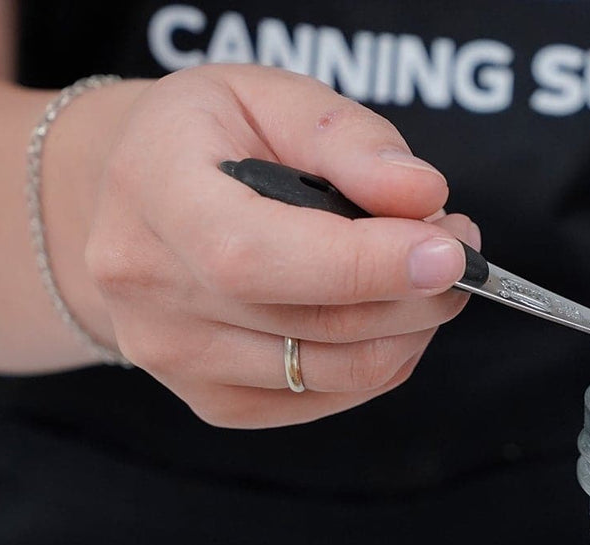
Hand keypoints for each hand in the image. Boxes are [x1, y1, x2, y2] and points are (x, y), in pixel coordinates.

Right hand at [75, 65, 476, 425]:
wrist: (129, 203)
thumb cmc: (207, 141)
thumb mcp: (268, 95)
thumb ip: (349, 140)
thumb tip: (423, 196)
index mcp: (153, 196)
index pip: (258, 258)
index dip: (365, 265)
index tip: (449, 252)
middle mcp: (151, 293)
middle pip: (317, 325)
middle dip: (415, 294)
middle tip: (460, 250)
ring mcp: (179, 361)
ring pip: (338, 372)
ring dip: (411, 329)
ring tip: (430, 276)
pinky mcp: (218, 404)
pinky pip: (329, 397)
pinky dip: (381, 359)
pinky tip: (387, 313)